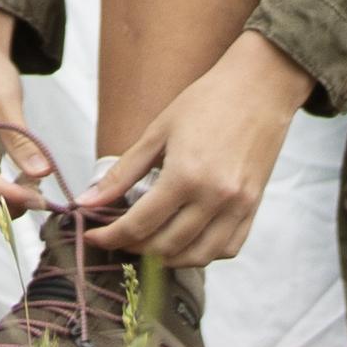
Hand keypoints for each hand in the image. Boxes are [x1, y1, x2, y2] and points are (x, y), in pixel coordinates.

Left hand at [85, 33, 308, 275]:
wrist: (259, 87)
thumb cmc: (206, 102)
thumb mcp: (157, 132)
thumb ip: (123, 172)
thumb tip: (88, 201)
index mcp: (185, 175)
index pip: (140, 224)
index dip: (111, 237)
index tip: (93, 237)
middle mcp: (214, 198)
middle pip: (166, 246)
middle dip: (135, 248)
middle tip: (118, 237)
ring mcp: (238, 207)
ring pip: (198, 257)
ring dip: (168, 259)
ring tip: (148, 244)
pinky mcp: (254, 208)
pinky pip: (227, 248)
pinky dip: (203, 253)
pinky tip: (185, 241)